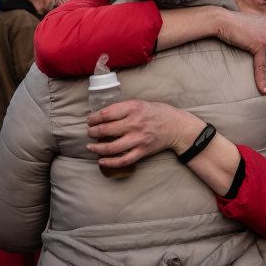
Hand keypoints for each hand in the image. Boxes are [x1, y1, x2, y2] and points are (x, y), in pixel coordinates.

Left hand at [87, 100, 204, 167]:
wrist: (176, 126)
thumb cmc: (157, 113)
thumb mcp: (140, 103)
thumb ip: (123, 109)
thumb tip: (102, 116)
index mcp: (134, 108)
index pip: (106, 114)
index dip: (94, 118)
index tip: (90, 120)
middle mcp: (135, 123)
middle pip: (106, 130)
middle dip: (92, 132)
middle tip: (89, 132)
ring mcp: (139, 139)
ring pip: (111, 147)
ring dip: (97, 148)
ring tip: (90, 146)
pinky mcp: (142, 151)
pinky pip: (123, 160)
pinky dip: (110, 162)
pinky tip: (101, 160)